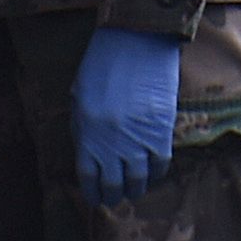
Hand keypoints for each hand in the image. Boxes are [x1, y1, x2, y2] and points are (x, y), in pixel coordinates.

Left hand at [72, 25, 182, 207]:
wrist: (135, 42)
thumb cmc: (102, 65)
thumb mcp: (80, 97)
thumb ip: (83, 127)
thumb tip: (89, 153)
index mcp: (86, 133)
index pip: (88, 176)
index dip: (92, 191)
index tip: (95, 198)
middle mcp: (111, 142)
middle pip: (113, 183)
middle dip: (114, 195)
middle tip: (116, 198)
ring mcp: (137, 139)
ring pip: (138, 178)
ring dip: (136, 188)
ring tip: (135, 189)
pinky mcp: (161, 131)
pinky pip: (160, 163)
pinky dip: (156, 173)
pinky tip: (152, 173)